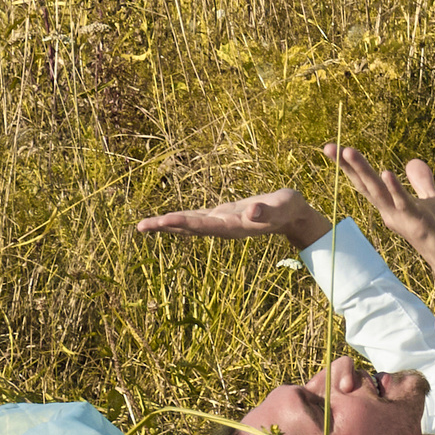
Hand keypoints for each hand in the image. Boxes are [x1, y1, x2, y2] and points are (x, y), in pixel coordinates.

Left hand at [136, 187, 330, 250]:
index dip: (183, 222)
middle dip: (166, 226)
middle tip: (141, 226)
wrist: (293, 216)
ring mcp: (221, 224)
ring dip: (167, 225)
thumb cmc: (289, 208)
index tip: (163, 220)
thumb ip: (267, 210)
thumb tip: (252, 211)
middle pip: (189, 228)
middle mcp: (223, 228)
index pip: (203, 225)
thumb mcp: (282, 206)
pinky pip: (195, 219)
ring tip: (143, 226)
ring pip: (189, 225)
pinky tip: (166, 220)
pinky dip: (179, 219)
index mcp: (234, 227)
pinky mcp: (221, 217)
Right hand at [322, 144, 434, 336]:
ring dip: (364, 172)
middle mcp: (391, 213)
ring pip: (379, 192)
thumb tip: (412, 161)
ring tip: (349, 151)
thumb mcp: (431, 201)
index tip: (333, 148)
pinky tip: (387, 173)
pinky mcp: (419, 223)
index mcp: (392, 206)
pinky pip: (405, 204)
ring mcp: (403, 218)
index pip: (367, 183)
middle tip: (328, 147)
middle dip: (348, 166)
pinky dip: (395, 189)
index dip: (351, 166)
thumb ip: (421, 183)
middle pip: (366, 185)